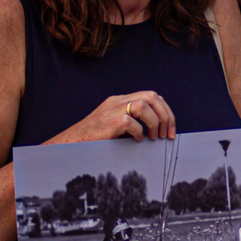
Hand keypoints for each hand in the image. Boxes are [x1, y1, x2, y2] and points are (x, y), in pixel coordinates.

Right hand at [58, 90, 177, 146]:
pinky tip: (137, 140)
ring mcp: (111, 111)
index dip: (166, 111)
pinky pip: (130, 122)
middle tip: (166, 135)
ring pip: (142, 105)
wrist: (70, 144)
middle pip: (151, 96)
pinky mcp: (107, 123)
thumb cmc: (95, 139)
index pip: (151, 96)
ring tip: (153, 137)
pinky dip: (138, 132)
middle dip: (165, 116)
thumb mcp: (116, 126)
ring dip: (154, 122)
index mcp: (120, 101)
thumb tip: (158, 133)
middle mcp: (116, 102)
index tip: (170, 129)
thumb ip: (133, 123)